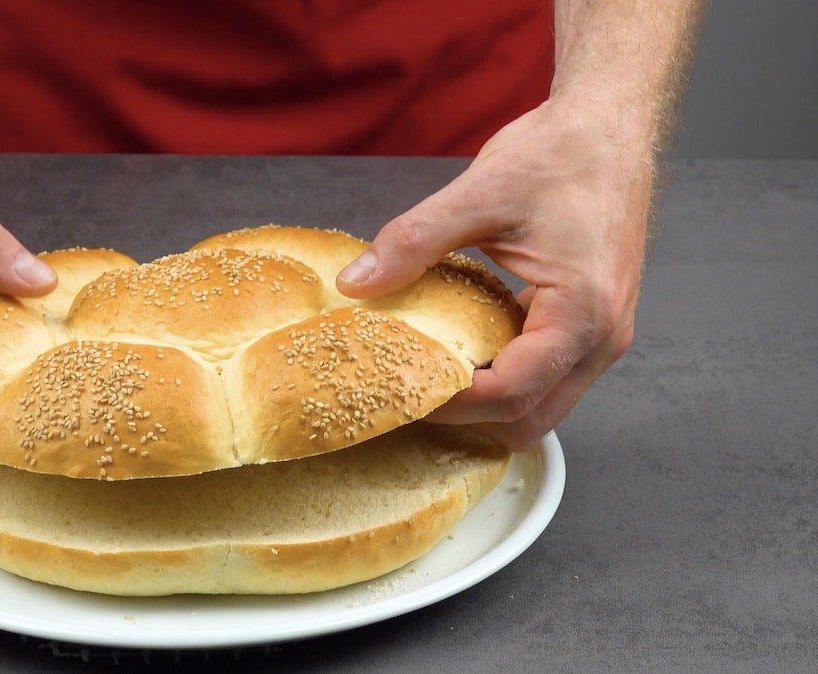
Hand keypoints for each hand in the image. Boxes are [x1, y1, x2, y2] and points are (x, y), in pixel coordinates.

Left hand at [337, 94, 653, 450]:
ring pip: (543, 405)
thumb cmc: (560, 154)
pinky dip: (507, 377)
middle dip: (471, 419)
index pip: (513, 393)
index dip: (453, 404)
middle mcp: (603, 336)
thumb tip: (356, 284)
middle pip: (532, 419)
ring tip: (432, 373)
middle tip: (412, 391)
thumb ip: (414, 242)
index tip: (402, 390)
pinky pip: (549, 376)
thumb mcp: (478, 193)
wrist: (611, 125)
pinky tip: (464, 347)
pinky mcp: (595, 323)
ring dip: (489, 402)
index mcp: (582, 312)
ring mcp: (604, 334)